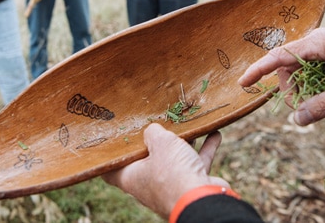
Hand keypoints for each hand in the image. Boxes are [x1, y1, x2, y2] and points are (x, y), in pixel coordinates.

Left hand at [102, 123, 229, 218]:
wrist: (202, 201)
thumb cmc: (173, 173)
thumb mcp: (160, 142)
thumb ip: (153, 132)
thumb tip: (153, 130)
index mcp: (131, 177)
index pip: (111, 170)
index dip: (110, 157)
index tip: (111, 141)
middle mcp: (149, 183)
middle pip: (147, 160)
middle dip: (153, 142)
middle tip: (155, 123)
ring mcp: (172, 185)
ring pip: (175, 159)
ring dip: (183, 142)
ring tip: (187, 125)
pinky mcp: (192, 185)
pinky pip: (197, 162)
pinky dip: (205, 148)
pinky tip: (214, 133)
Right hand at [239, 28, 324, 125]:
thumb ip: (323, 105)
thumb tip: (296, 119)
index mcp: (319, 43)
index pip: (279, 56)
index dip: (259, 70)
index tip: (242, 83)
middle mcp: (317, 40)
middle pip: (288, 68)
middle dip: (292, 90)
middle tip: (309, 109)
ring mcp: (323, 44)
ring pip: (299, 70)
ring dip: (304, 88)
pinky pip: (311, 68)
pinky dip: (314, 83)